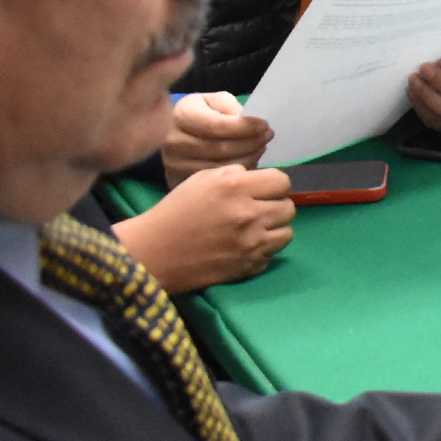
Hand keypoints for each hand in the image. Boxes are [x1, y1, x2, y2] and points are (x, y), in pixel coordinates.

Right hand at [113, 164, 294, 293]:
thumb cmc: (175, 211)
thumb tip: (257, 178)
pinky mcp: (247, 266)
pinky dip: (262, 251)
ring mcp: (250, 243)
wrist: (152, 252)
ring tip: (255, 229)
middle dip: (275, 206)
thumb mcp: (201, 179)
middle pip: (288, 207)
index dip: (273, 185)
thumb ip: (234, 174)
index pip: (282, 181)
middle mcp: (249, 214)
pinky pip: (272, 255)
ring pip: (287, 233)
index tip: (262, 190)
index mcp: (236, 187)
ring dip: (274, 229)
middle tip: (257, 210)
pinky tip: (244, 247)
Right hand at [162, 91, 271, 183]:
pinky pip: (213, 182)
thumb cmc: (203, 112)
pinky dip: (236, 174)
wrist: (177, 131)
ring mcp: (174, 164)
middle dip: (250, 143)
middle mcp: (172, 141)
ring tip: (261, 148)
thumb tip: (250, 123)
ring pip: (218, 168)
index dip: (244, 127)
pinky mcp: (179, 180)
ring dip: (247, 159)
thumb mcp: (216, 101)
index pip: (215, 126)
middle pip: (219, 149)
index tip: (265, 125)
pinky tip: (248, 163)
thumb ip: (231, 108)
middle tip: (268, 136)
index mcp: (181, 115)